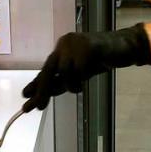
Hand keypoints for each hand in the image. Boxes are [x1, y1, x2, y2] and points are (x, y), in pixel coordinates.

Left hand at [22, 24, 150, 111]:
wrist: (125, 47)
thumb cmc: (101, 60)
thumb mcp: (78, 74)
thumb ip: (61, 82)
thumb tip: (40, 95)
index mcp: (60, 48)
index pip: (45, 70)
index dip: (35, 85)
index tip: (25, 98)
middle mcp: (64, 44)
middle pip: (48, 71)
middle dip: (42, 91)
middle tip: (37, 107)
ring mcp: (74, 44)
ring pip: (64, 73)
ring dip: (71, 85)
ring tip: (80, 86)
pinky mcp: (87, 47)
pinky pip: (78, 71)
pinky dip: (81, 80)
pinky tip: (88, 77)